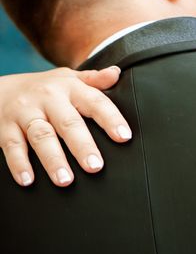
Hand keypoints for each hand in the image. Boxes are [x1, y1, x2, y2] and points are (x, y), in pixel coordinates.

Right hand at [0, 67, 130, 186]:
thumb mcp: (70, 79)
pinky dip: (19, 164)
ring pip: (41, 136)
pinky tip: (28, 180)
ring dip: (53, 159)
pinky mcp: (5, 127)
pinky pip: (12, 146)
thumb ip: (94, 79)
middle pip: (68, 123)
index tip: (124, 136)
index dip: (111, 118)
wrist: (0, 88)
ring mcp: (25, 112)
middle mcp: (48, 98)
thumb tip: (117, 73)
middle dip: (82, 146)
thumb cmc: (45, 87)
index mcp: (70, 87)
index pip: (95, 102)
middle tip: (95, 166)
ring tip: (65, 180)